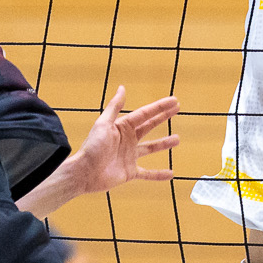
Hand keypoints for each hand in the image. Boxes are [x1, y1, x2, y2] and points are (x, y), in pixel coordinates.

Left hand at [62, 87, 178, 196]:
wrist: (85, 172)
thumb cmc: (92, 147)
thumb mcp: (103, 124)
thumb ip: (114, 107)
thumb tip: (122, 88)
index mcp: (123, 127)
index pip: (145, 114)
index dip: (160, 107)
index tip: (174, 101)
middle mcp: (128, 140)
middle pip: (150, 126)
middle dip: (163, 117)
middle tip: (177, 109)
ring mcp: (130, 156)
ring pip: (151, 148)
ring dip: (164, 143)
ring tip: (177, 139)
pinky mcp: (130, 172)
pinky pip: (148, 173)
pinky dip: (159, 174)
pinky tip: (171, 174)